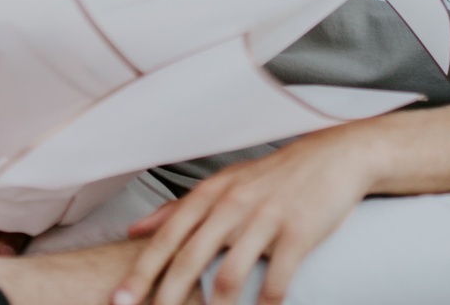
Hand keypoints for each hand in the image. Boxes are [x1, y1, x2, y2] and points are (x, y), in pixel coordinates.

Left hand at [114, 131, 373, 304]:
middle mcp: (232, 205)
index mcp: (210, 194)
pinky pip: (276, 280)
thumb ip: (178, 209)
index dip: (140, 272)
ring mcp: (265, 218)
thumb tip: (136, 229)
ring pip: (229, 276)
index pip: (166, 238)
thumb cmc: (272, 178)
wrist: (332, 158)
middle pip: (189, 260)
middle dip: (165, 298)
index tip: (118, 300)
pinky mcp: (298, 233)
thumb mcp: (222, 185)